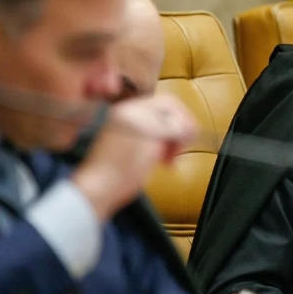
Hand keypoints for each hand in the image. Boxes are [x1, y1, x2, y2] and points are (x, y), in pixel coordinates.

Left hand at [73, 93, 196, 220]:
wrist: (100, 190)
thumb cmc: (122, 169)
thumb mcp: (154, 143)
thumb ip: (172, 129)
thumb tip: (187, 126)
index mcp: (134, 110)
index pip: (169, 103)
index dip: (185, 118)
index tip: (192, 134)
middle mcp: (129, 115)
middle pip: (165, 114)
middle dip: (178, 131)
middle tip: (183, 147)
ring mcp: (126, 128)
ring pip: (160, 127)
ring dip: (171, 140)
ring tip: (171, 157)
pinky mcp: (126, 142)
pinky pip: (151, 137)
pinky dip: (161, 146)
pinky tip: (162, 159)